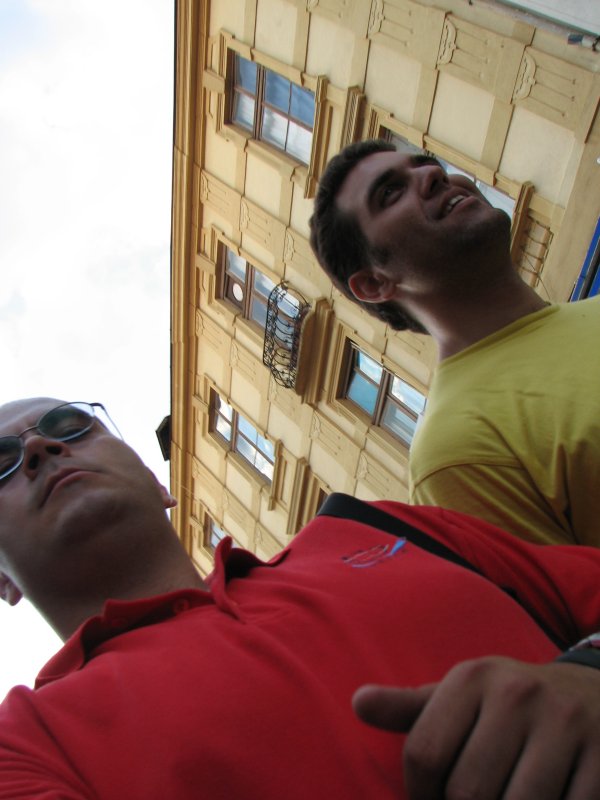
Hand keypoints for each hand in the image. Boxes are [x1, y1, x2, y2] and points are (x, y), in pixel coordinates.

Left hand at [353, 656, 599, 799]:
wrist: (591, 693)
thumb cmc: (509, 704)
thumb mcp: (462, 695)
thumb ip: (410, 707)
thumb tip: (358, 703)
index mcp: (472, 678)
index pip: (423, 754)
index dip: (420, 795)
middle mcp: (517, 694)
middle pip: (467, 792)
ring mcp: (565, 725)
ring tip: (502, 799)